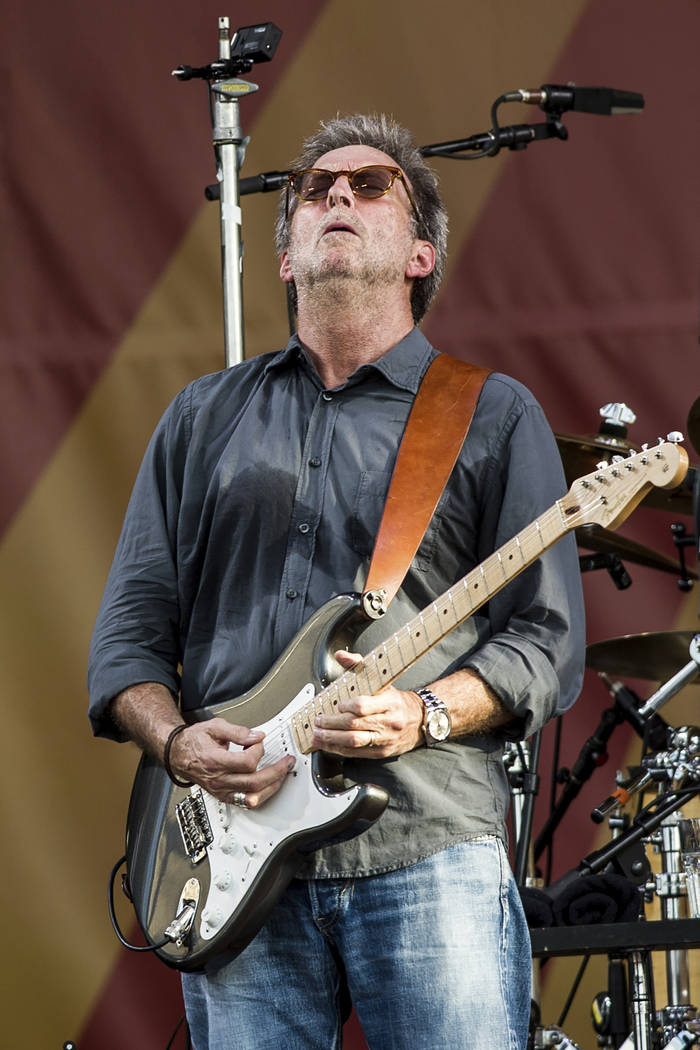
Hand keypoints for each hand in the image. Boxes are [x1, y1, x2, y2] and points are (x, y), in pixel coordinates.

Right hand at [168, 717, 294, 806]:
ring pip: (253, 797)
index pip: (247, 762)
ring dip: (272, 787)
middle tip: (287, 763)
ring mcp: (221, 790)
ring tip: (283, 775)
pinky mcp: (223, 796)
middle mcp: (219, 779)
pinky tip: (269, 787)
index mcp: (215, 761)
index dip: (258, 750)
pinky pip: (245, 802)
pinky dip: (260, 796)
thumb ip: (237, 731)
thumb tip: (257, 736)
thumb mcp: (214, 727)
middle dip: (276, 772)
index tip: (258, 742)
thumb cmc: (194, 741)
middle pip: (254, 782)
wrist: (178, 754)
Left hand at [311, 650, 423, 757]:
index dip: (346, 706)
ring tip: (317, 736)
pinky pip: (357, 753)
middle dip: (332, 724)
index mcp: (389, 702)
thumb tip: (341, 655)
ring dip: (332, 739)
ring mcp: (385, 739)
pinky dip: (339, 750)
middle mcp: (388, 721)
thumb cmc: (397, 700)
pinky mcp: (381, 752)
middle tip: (318, 721)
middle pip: (354, 724)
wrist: (420, 720)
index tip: (337, 705)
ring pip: (354, 741)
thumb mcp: (382, 680)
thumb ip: (358, 665)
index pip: (363, 705)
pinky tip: (328, 746)